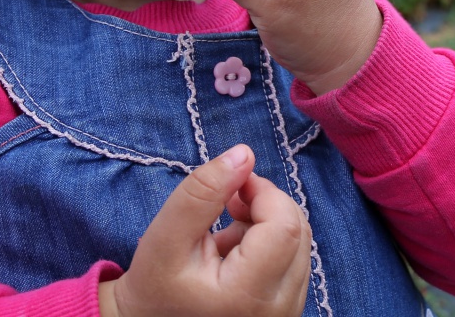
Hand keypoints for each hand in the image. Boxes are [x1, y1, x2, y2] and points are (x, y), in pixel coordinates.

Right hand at [99, 143, 311, 316]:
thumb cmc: (155, 286)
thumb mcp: (165, 235)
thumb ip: (203, 191)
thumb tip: (244, 154)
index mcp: (247, 296)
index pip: (285, 225)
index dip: (263, 191)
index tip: (231, 187)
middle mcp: (278, 311)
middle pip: (298, 231)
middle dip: (266, 204)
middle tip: (227, 203)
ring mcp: (287, 313)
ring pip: (299, 243)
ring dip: (267, 224)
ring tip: (226, 233)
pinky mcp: (287, 311)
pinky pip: (295, 261)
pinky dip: (271, 244)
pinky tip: (237, 252)